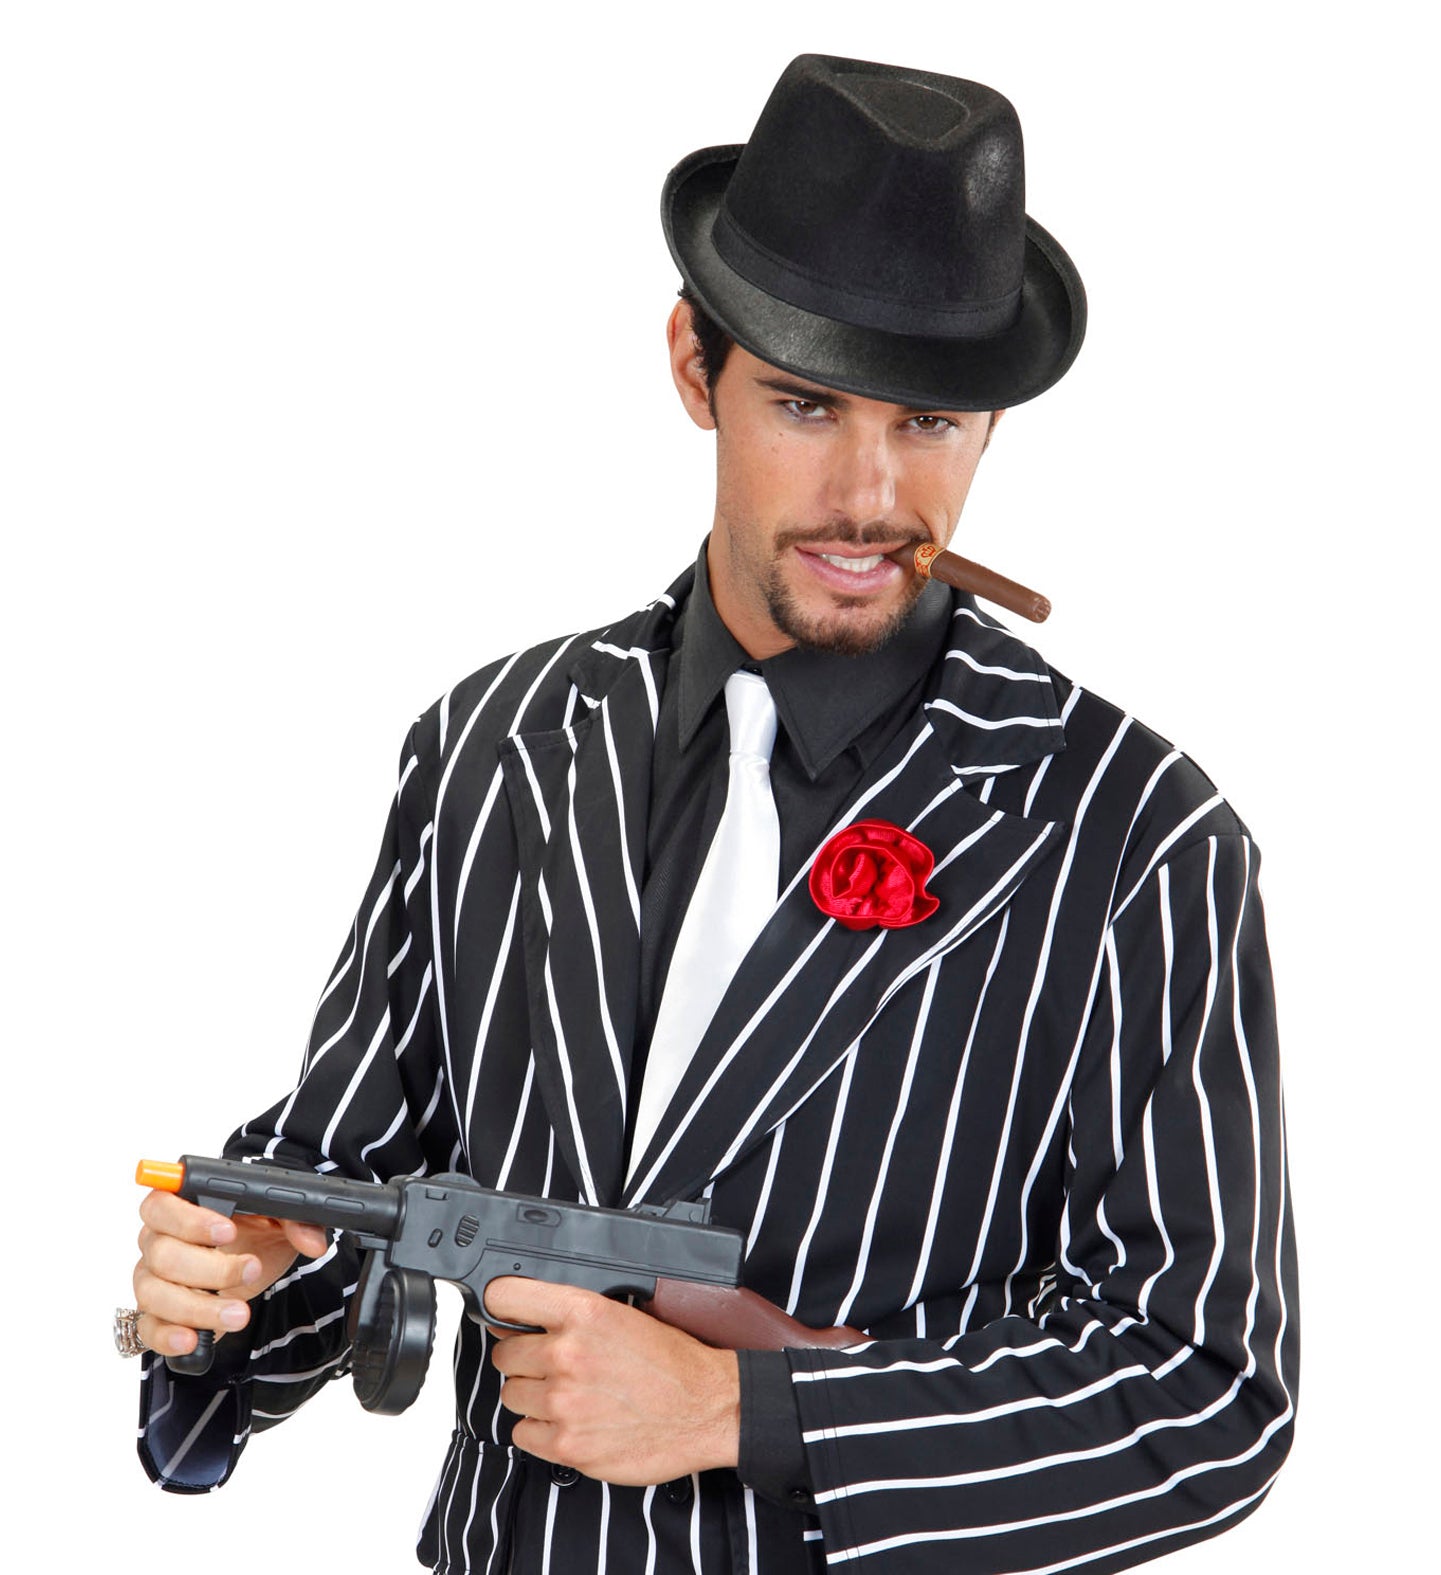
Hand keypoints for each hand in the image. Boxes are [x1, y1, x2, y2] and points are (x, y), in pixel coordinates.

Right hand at [133, 1189, 328, 1358]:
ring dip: (199, 1308)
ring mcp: (151, 1280)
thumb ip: (298, 1221)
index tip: (227, 1230)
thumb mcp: (279, 1218)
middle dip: (211, 1267)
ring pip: (156, 1295)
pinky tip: (193, 1340)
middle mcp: (156, 1242)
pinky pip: (147, 1330)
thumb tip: (312, 1241)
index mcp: (178, 1208)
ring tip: (239, 1314)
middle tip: (251, 1268)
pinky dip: (168, 1337)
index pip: (161, 1206)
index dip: (189, 1220)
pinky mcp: (155, 1315)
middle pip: (163, 1255)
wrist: (254, 1265)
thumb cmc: (255, 1233)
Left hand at [486, 1277, 739, 1485]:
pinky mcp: (567, 1444)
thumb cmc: (674, 1363)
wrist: (707, 1408)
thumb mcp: (625, 1313)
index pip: (506, 1298)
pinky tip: (569, 1421)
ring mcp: (563, 1403)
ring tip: (567, 1395)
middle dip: (525, 1359)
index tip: (504, 1316)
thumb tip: (526, 1320)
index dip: (500, 1306)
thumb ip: (573, 1315)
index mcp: (582, 1313)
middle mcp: (567, 1355)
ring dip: (533, 1396)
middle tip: (553, 1365)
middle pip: (504, 1354)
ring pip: (512, 1395)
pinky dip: (541, 1430)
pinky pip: (523, 1434)